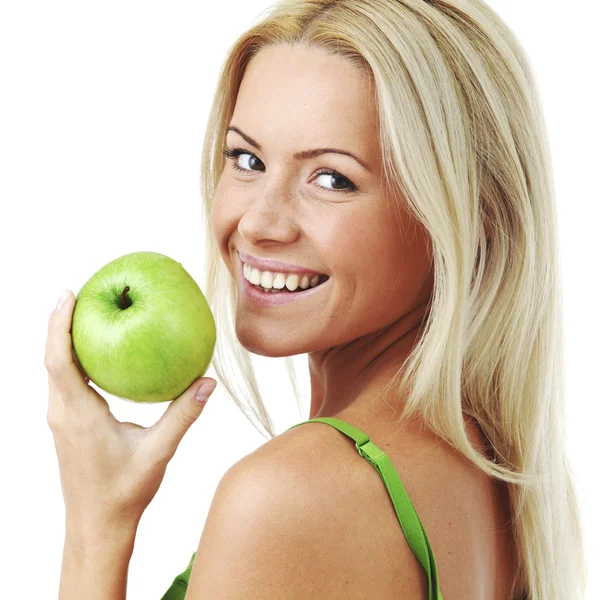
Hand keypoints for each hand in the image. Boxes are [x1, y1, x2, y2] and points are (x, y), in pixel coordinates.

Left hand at [44, 289, 216, 530]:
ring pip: (55, 371)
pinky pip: (64, 383)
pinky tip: (97, 355)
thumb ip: (183, 415)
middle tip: (80, 293)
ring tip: (86, 316)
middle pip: (51, 358)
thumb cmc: (124, 492)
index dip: (59, 324)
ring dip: (64, 341)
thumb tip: (208, 382)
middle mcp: (62, 413)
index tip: (68, 294)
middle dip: (60, 323)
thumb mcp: (158, 452)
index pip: (59, 360)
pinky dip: (72, 360)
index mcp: (78, 415)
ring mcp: (61, 420)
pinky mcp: (66, 426)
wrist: (96, 526)